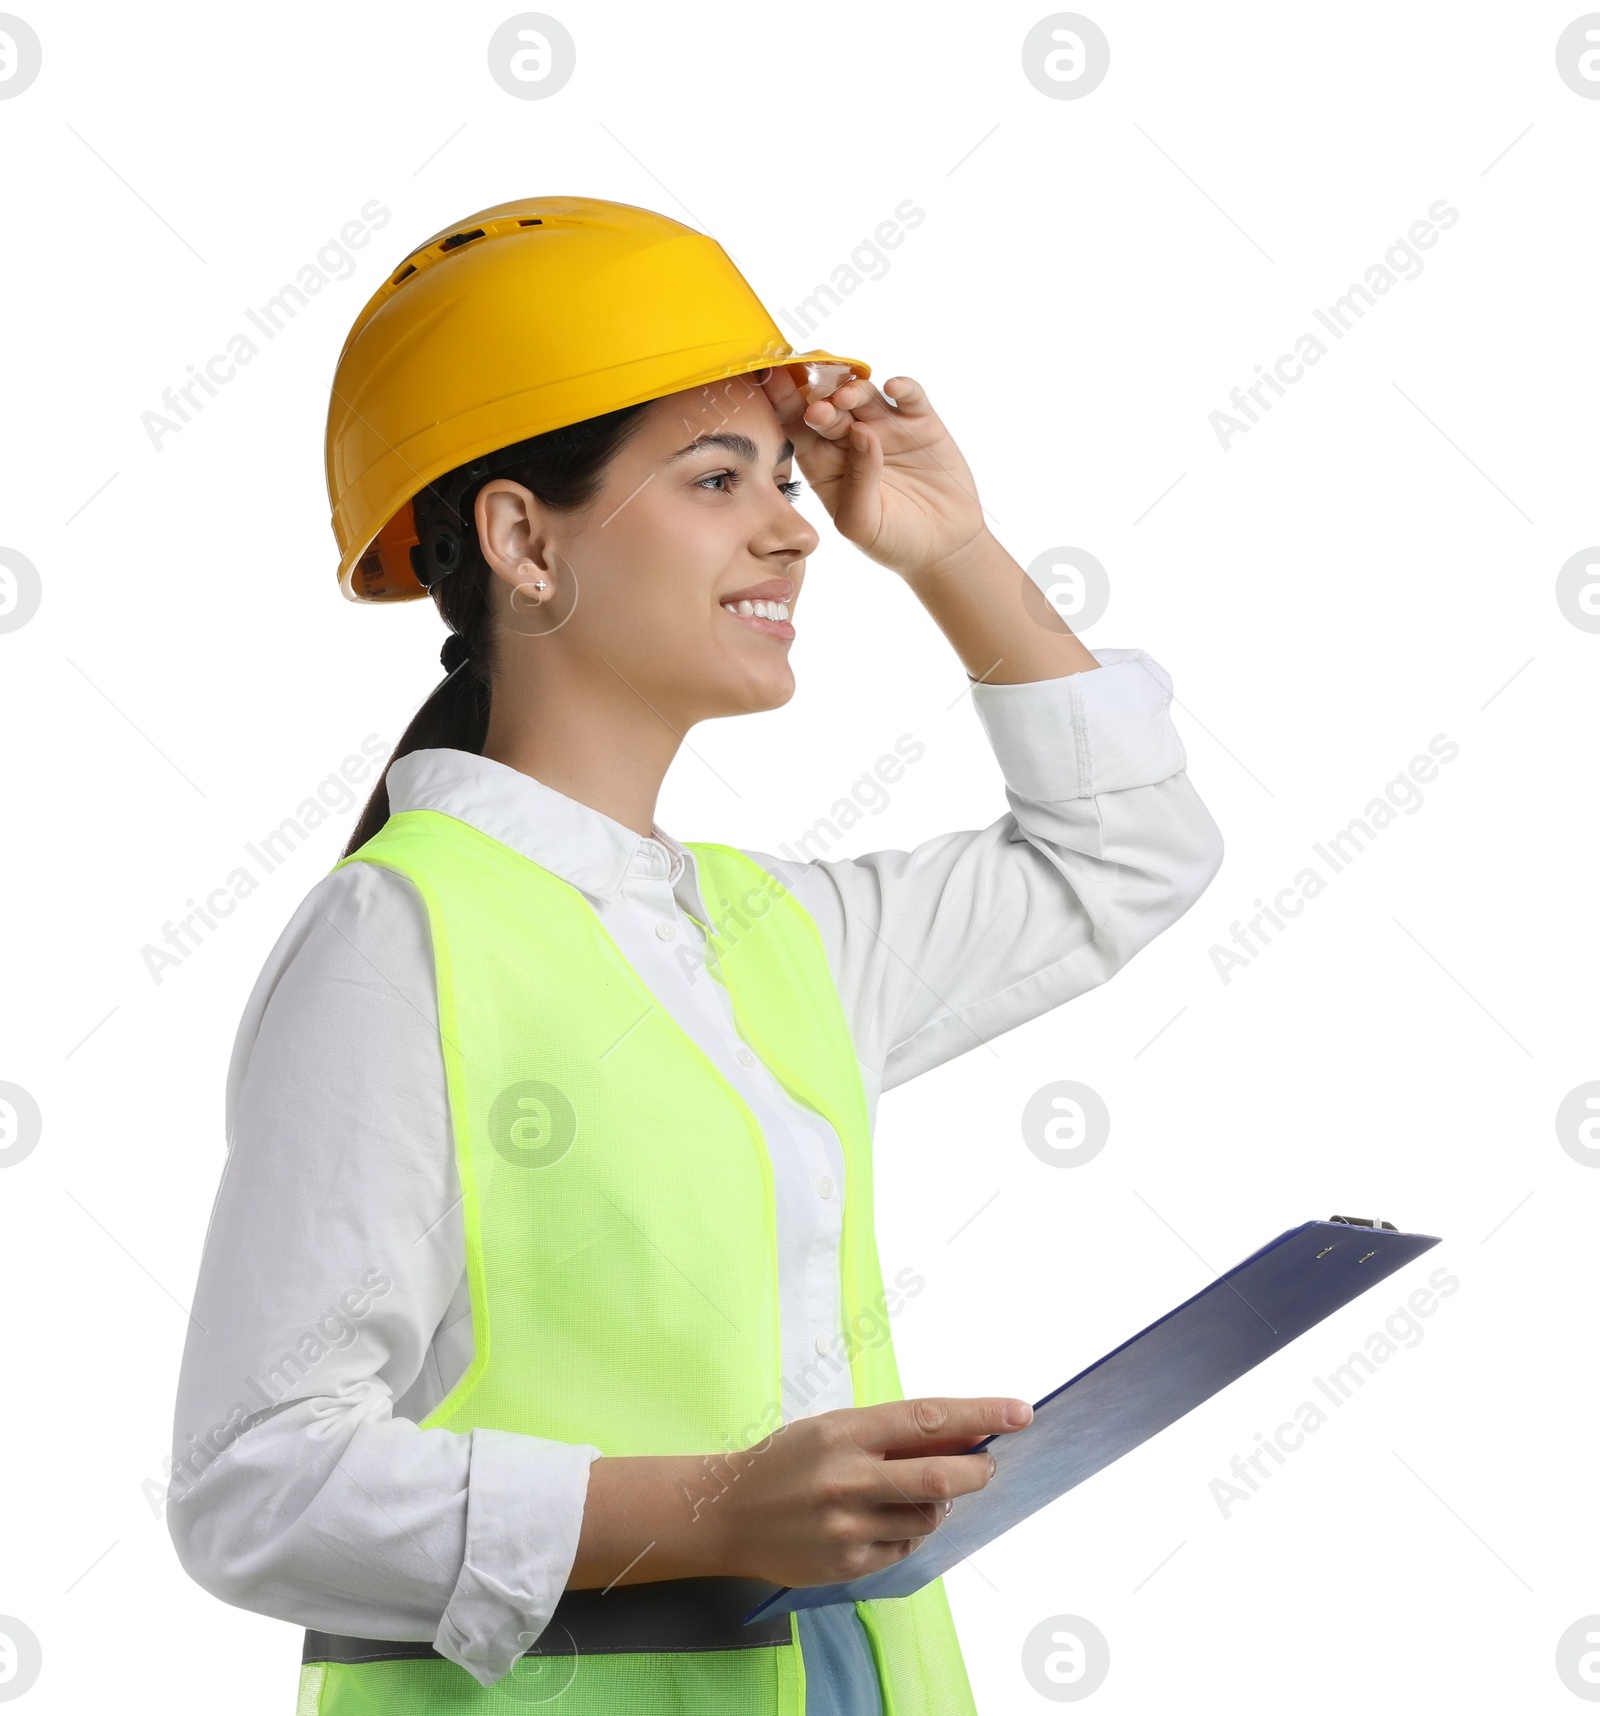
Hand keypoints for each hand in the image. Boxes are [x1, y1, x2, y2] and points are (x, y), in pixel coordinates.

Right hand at [706, 1395, 1032, 1588]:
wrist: (728, 1513)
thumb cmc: (787, 1462)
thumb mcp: (832, 1430)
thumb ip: (889, 1434)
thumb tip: (958, 1435)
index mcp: (845, 1433)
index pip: (927, 1419)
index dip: (979, 1415)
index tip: (1019, 1413)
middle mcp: (848, 1478)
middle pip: (940, 1476)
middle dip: (979, 1469)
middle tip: (990, 1464)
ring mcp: (848, 1525)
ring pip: (928, 1516)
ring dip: (941, 1503)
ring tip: (921, 1491)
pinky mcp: (848, 1563)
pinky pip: (905, 1548)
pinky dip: (910, 1532)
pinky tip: (886, 1519)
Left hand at [760, 367, 988, 580]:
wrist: (943, 548)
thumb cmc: (892, 540)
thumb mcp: (861, 523)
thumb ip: (856, 482)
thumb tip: (862, 432)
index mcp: (824, 462)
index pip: (798, 428)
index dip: (785, 405)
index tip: (774, 384)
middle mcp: (850, 438)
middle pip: (829, 406)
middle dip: (819, 400)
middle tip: (816, 408)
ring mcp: (885, 427)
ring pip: (864, 394)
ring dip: (853, 390)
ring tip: (847, 397)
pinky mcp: (920, 423)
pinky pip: (910, 396)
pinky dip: (903, 386)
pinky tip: (893, 387)